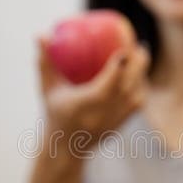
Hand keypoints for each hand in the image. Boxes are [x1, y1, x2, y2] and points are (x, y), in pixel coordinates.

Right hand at [37, 35, 149, 151]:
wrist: (66, 148)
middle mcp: (103, 114)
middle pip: (128, 86)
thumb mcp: (46, 89)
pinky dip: (141, 86)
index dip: (120, 66)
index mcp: (84, 105)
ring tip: (141, 55)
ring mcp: (115, 121)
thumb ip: (44, 62)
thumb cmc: (55, 112)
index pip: (108, 84)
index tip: (124, 49)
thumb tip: (40, 34)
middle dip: (137, 65)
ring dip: (141, 75)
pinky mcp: (122, 124)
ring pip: (137, 94)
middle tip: (137, 45)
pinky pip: (138, 103)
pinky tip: (140, 74)